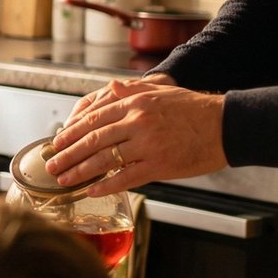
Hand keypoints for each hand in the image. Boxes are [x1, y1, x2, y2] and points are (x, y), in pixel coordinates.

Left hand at [44, 77, 227, 196]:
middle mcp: (138, 122)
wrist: (226, 125)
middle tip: (51, 163)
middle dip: (68, 153)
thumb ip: (133, 90)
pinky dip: (107, 185)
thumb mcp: (161, 91)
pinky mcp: (160, 165)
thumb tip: (110, 87)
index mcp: (135, 103)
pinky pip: (127, 177)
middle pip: (93, 139)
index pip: (94, 118)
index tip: (58, 141)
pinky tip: (92, 190)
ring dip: (80, 171)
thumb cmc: (194, 109)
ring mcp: (148, 144)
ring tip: (63, 178)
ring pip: (105, 159)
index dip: (72, 132)